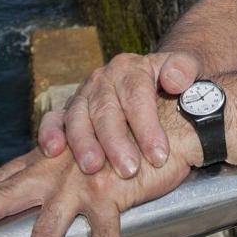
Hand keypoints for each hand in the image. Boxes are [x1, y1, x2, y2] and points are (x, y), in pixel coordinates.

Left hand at [0, 143, 191, 236]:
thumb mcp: (91, 153)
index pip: (1, 176)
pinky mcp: (111, 190)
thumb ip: (66, 169)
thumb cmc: (134, 138)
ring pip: (48, 224)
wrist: (172, 117)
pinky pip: (105, 233)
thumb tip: (49, 188)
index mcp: (49, 159)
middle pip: (4, 194)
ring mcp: (80, 179)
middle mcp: (56, 167)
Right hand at [39, 51, 200, 177]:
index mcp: (131, 68)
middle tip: (129, 169)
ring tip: (93, 167)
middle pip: (106, 109)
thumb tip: (174, 79)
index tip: (160, 155)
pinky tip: (53, 150)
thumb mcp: (187, 68)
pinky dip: (50, 133)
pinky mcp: (68, 111)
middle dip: (116, 142)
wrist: (154, 80)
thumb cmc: (173, 82)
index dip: (147, 126)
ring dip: (83, 143)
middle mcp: (103, 79)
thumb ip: (185, 68)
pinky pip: (53, 119)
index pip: (137, 95)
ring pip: (78, 116)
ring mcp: (83, 95)